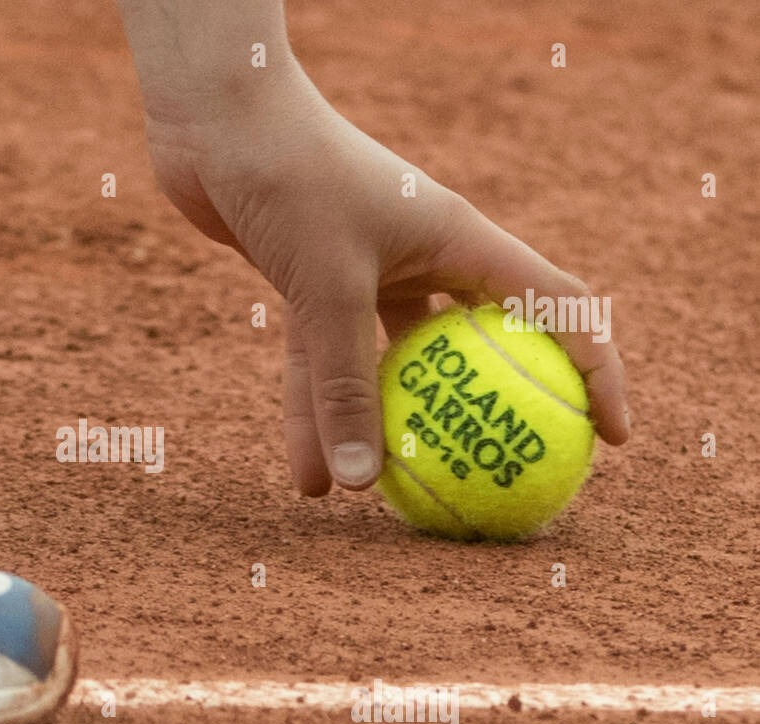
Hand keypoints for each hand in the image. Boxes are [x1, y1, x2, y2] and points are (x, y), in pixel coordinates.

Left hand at [119, 9, 628, 492]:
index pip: (555, 308)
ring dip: (382, 430)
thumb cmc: (290, 179)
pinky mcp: (313, 286)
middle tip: (494, 478)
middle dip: (488, 415)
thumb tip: (363, 485)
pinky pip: (322, 365)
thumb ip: (341, 385)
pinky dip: (316, 415)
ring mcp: (368, 272)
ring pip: (388, 369)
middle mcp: (424, 257)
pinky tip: (309, 479)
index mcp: (461, 240)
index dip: (597, 371)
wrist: (214, 121)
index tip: (611, 438)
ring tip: (379, 500)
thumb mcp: (325, 286)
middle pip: (477, 349)